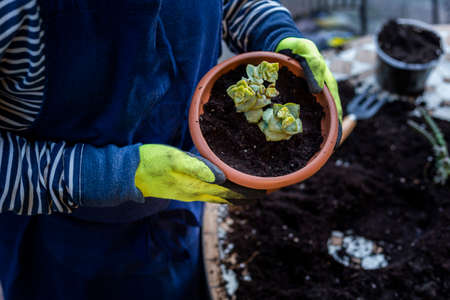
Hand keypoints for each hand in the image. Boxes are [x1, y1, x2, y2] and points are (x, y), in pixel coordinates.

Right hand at [135, 144, 256, 203]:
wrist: (127, 173)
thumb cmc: (149, 163)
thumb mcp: (174, 160)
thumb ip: (198, 168)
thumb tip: (223, 177)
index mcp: (195, 186)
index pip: (227, 192)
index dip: (246, 193)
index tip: (263, 192)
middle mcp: (194, 192)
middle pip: (225, 197)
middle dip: (243, 196)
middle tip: (261, 193)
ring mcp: (187, 191)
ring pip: (217, 196)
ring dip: (233, 195)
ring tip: (247, 192)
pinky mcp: (181, 187)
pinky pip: (207, 192)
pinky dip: (220, 191)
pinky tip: (222, 186)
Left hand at [276, 37, 342, 144]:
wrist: (281, 45)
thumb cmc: (296, 46)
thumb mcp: (306, 50)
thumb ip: (313, 65)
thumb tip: (318, 90)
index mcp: (327, 85)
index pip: (336, 109)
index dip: (337, 126)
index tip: (334, 143)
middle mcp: (320, 94)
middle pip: (326, 118)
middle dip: (325, 135)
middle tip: (321, 153)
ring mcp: (308, 98)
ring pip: (313, 119)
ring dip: (311, 134)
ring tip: (306, 151)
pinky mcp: (295, 99)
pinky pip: (298, 116)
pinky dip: (296, 127)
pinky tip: (290, 138)